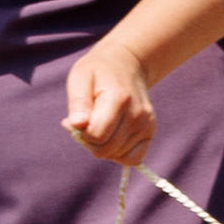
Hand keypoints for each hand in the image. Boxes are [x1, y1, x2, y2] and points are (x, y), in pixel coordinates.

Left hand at [63, 38, 155, 166]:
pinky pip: (133, 158)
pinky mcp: (149, 133)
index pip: (96, 135)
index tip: (73, 120)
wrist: (128, 65)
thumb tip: (77, 125)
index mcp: (119, 100)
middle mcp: (137, 116)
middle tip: (83, 124)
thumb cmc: (98, 72)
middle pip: (106, 149)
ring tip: (97, 127)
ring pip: (117, 156)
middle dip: (88, 142)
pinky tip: (110, 139)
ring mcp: (146, 126)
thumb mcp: (80, 78)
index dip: (79, 133)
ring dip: (102, 147)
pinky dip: (118, 154)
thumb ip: (78, 102)